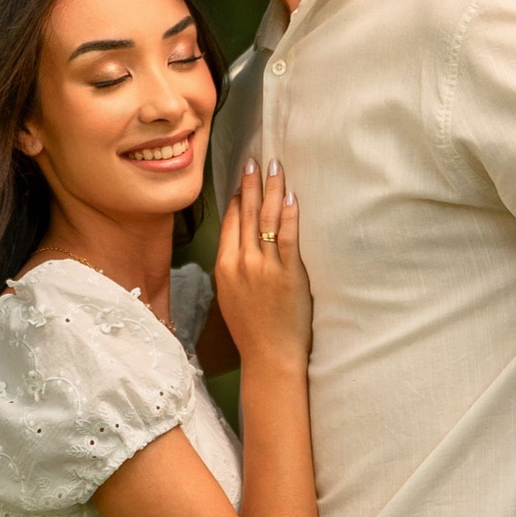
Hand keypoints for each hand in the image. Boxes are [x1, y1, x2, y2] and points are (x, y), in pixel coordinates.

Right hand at [214, 156, 309, 372]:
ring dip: (271, 190)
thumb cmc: (251, 330)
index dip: (236, 198)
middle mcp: (241, 262)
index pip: (229, 223)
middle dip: (251, 184)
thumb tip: (239, 246)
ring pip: (266, 219)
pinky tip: (290, 196)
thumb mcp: (229, 296)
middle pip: (245, 214)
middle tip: (255, 161)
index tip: (242, 180)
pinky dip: (288, 214)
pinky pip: (287, 236)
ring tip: (275, 168)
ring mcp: (264, 266)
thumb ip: (233, 268)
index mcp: (224, 267)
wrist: (269, 355)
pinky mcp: (288, 273)